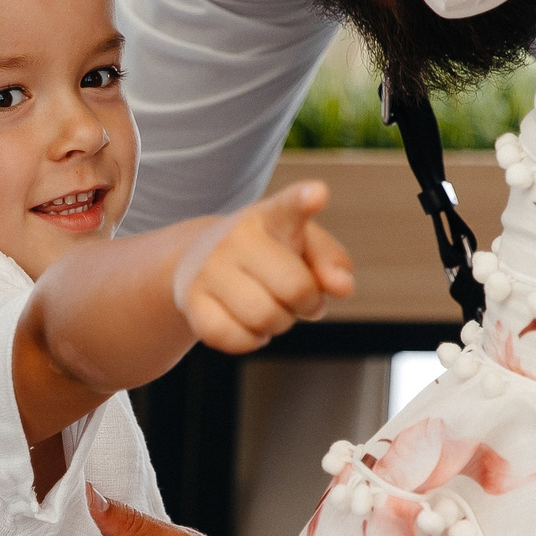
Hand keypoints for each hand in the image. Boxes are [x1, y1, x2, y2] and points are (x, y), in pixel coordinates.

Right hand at [172, 181, 355, 353]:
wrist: (199, 259)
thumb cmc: (269, 253)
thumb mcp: (303, 246)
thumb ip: (332, 261)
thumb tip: (343, 288)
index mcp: (272, 215)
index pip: (290, 206)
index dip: (305, 200)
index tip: (318, 195)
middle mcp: (237, 236)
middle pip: (295, 288)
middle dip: (308, 305)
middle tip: (300, 300)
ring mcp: (209, 267)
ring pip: (264, 318)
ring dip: (279, 325)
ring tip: (272, 310)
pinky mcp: (191, 300)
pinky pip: (233, 338)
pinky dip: (251, 341)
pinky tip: (249, 327)